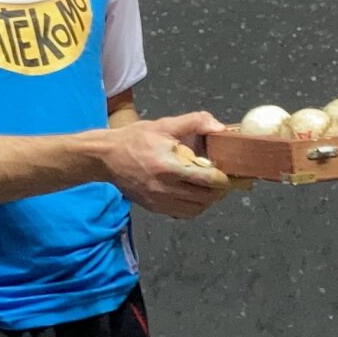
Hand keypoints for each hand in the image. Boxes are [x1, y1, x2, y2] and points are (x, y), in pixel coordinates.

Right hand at [99, 112, 231, 219]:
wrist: (106, 158)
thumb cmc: (136, 138)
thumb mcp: (164, 125)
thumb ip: (194, 122)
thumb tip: (220, 127)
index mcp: (168, 166)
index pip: (206, 179)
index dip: (223, 178)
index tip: (232, 173)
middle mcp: (164, 188)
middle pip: (205, 197)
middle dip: (220, 189)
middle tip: (226, 179)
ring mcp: (159, 201)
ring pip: (196, 209)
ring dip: (209, 200)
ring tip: (212, 187)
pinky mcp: (155, 208)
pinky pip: (183, 214)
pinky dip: (195, 207)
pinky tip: (196, 195)